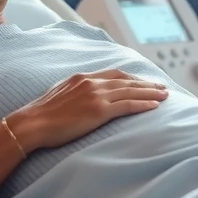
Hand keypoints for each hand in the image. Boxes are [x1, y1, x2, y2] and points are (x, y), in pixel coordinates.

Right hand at [8, 70, 167, 151]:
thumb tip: (81, 98)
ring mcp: (96, 95)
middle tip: (162, 87)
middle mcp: (91, 82)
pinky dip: (142, 104)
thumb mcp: (59, 95)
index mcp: (82, 77)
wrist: (32, 123)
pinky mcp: (99, 110)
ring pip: (130, 91)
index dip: (131, 78)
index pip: (113, 74)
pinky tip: (154, 107)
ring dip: (150, 93)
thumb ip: (74, 92)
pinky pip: (127, 105)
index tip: (142, 82)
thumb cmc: (41, 115)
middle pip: (126, 80)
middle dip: (146, 83)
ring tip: (165, 96)